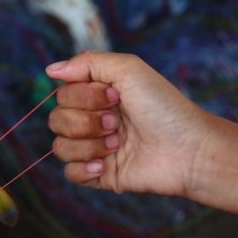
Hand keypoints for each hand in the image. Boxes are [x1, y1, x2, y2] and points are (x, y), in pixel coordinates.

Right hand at [46, 51, 237, 225]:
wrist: (188, 150)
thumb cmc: (164, 108)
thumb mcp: (129, 69)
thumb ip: (87, 63)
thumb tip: (50, 70)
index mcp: (96, 96)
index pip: (62, 96)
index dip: (83, 98)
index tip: (116, 98)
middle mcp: (91, 121)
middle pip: (56, 120)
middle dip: (86, 122)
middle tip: (117, 123)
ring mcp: (93, 149)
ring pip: (60, 147)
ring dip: (89, 145)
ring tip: (118, 145)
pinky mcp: (98, 175)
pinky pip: (69, 173)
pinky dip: (85, 169)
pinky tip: (107, 165)